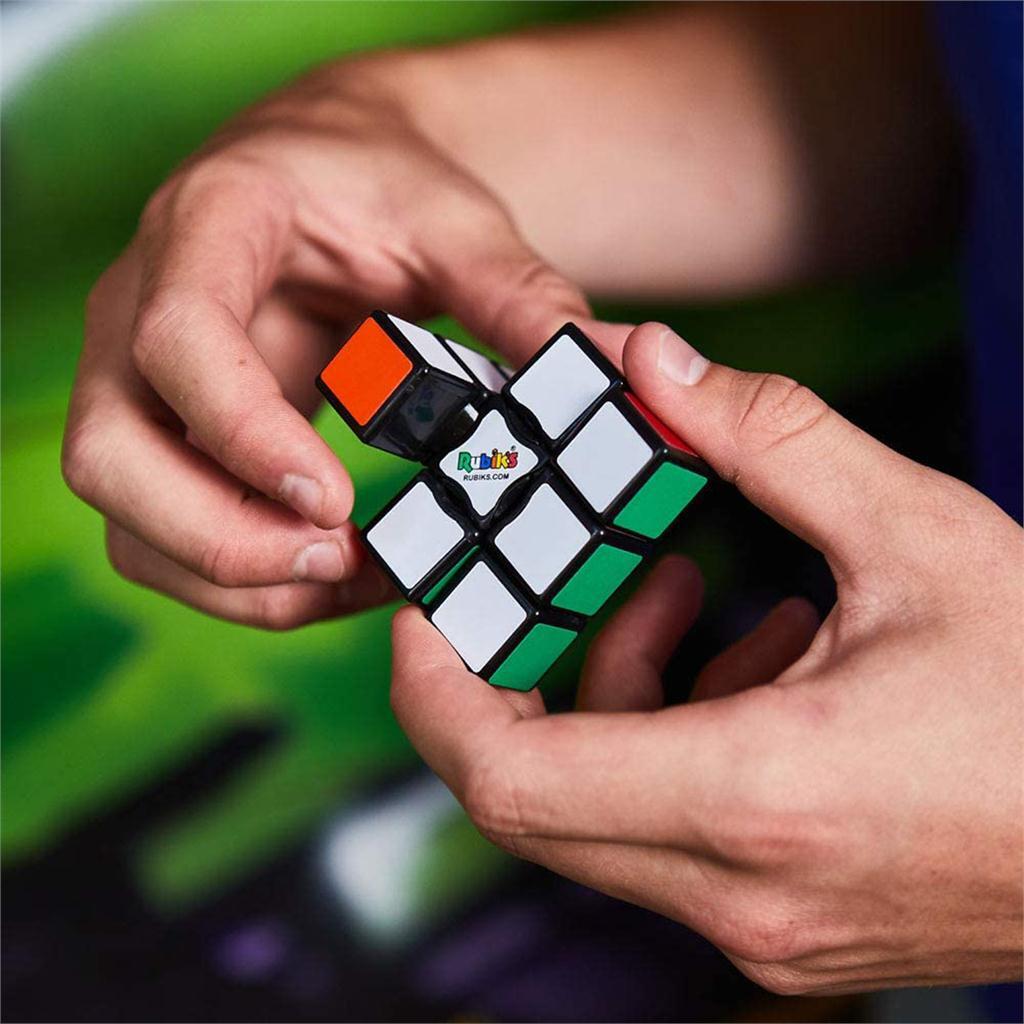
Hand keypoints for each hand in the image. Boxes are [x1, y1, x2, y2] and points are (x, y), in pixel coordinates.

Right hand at [62, 56, 593, 627]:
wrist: (331, 180)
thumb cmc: (384, 187)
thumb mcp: (459, 222)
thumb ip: (522, 297)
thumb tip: (612, 373)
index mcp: (210, 229)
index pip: (179, 340)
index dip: (244, 434)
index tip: (337, 501)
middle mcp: (142, 308)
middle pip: (109, 456)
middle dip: (219, 538)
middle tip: (338, 558)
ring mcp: (141, 381)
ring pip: (127, 520)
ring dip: (234, 580)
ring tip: (354, 579)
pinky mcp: (169, 436)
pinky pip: (166, 539)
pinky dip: (245, 583)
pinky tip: (337, 573)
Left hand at [391, 323, 1022, 993]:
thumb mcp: (917, 534)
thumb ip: (764, 437)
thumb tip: (651, 361)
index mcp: (758, 794)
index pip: (506, 779)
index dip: (433, 690)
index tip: (426, 609)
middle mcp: (742, 889)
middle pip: (530, 801)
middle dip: (514, 679)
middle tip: (548, 579)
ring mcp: (764, 928)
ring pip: (600, 814)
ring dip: (612, 691)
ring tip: (689, 589)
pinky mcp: (790, 926)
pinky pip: (668, 835)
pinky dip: (671, 735)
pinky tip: (753, 657)